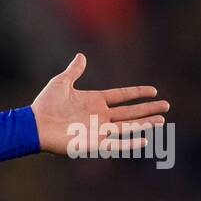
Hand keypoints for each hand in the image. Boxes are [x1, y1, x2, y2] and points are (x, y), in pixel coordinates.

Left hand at [31, 53, 168, 155]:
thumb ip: (74, 71)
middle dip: (148, 110)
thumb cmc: (45, 105)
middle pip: (129, 112)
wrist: (34, 125)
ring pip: (127, 127)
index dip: (137, 93)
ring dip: (144, 124)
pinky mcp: (93, 144)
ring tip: (162, 120)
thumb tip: (81, 56)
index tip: (154, 91)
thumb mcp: (61, 83)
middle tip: (166, 106)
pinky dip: (130, 144)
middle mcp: (99, 116)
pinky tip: (145, 141)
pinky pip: (115, 145)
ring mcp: (97, 130)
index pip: (121, 96)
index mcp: (94, 101)